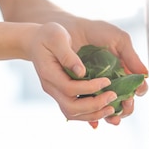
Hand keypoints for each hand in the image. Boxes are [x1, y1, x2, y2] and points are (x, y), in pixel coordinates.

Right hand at [28, 20, 147, 126]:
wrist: (36, 42)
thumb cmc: (48, 35)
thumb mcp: (57, 37)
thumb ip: (67, 55)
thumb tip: (82, 72)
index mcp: (49, 74)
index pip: (69, 88)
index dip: (89, 88)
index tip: (107, 81)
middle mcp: (51, 88)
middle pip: (71, 108)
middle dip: (94, 105)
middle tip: (113, 97)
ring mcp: (55, 94)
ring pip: (72, 114)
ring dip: (93, 113)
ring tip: (111, 107)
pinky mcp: (61, 95)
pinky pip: (74, 111)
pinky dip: (89, 113)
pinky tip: (103, 108)